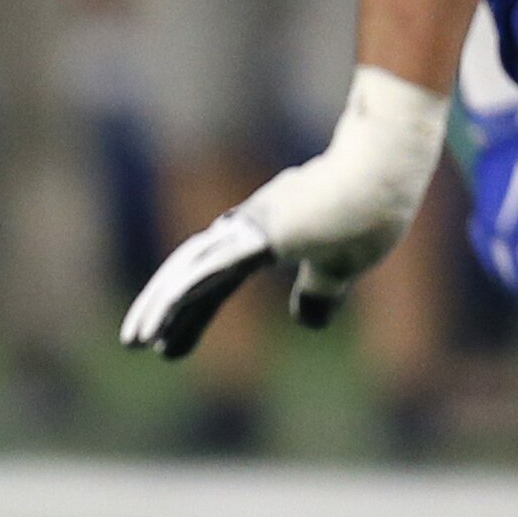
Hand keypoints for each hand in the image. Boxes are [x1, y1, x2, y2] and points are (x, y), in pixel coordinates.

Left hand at [122, 70, 441, 358]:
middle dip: (166, 311)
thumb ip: (319, 290)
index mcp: (264, 238)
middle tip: (135, 343)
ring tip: (134, 340)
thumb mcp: (340, 268)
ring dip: (160, 307)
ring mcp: (247, 227)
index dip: (193, 312)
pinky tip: (157, 317)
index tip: (169, 343)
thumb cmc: (369, 210)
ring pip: (190, 272)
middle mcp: (246, 230)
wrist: (383, 173)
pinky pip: (206, 269)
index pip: (216, 282)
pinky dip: (179, 296)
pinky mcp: (253, 232)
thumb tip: (307, 322)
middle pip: (194, 276)